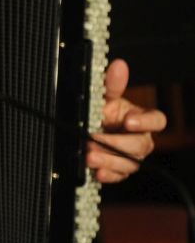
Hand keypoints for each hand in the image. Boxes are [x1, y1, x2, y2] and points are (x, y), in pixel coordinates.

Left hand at [87, 58, 166, 183]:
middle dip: (117, 144)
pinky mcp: (119, 170)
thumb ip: (112, 84)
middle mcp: (140, 139)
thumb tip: (118, 66)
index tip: (128, 122)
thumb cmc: (101, 112)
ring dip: (109, 161)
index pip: (157, 120)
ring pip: (130, 163)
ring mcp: (131, 157)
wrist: (85, 131)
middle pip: (140, 145)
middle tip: (94, 140)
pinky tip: (97, 172)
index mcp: (141, 119)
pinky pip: (119, 176)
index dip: (146, 122)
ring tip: (89, 156)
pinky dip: (108, 175)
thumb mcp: (103, 97)